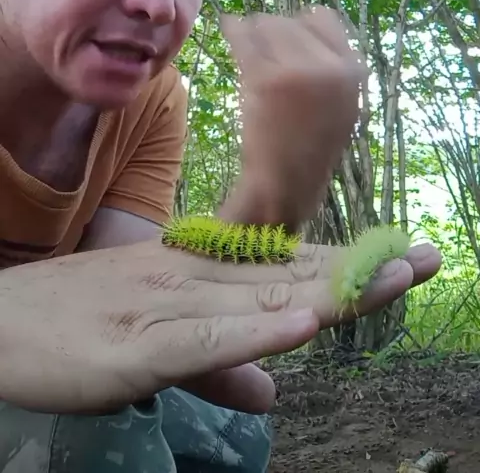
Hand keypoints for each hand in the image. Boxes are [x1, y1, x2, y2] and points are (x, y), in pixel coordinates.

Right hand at [0, 236, 440, 414]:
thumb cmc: (74, 330)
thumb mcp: (155, 352)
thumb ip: (216, 366)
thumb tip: (275, 392)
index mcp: (196, 277)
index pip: (283, 269)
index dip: (346, 264)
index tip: (403, 257)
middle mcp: (189, 280)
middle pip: (287, 277)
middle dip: (361, 269)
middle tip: (428, 256)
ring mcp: (164, 307)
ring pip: (257, 299)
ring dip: (327, 289)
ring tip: (392, 277)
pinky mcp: (133, 344)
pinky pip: (202, 338)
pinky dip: (252, 331)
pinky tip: (299, 323)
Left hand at [221, 5, 365, 228]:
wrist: (285, 188)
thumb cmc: (307, 152)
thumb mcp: (339, 107)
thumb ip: (332, 69)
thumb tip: (308, 17)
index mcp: (353, 73)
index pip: (325, 19)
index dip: (301, 25)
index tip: (285, 37)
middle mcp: (330, 68)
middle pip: (293, 20)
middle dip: (273, 28)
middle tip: (258, 43)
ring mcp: (298, 71)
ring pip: (267, 25)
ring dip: (252, 29)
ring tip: (244, 39)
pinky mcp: (266, 79)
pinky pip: (245, 38)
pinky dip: (233, 29)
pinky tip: (227, 26)